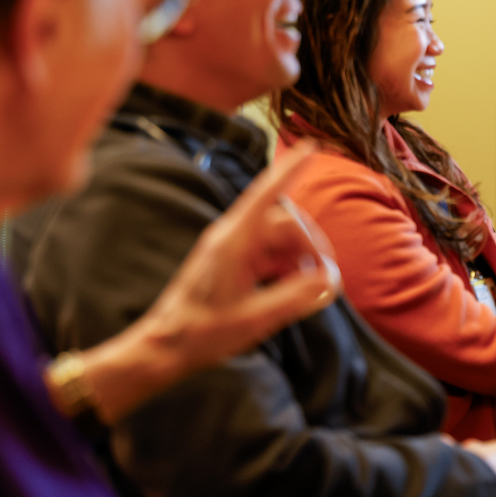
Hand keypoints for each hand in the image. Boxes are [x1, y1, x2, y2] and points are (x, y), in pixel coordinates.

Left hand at [138, 140, 339, 372]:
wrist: (166, 348)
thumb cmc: (202, 333)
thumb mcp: (255, 318)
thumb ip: (296, 297)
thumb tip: (329, 281)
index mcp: (232, 242)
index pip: (265, 194)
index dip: (289, 170)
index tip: (312, 149)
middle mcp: (232, 238)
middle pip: (283, 222)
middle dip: (310, 244)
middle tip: (327, 279)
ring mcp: (232, 251)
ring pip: (278, 239)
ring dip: (300, 258)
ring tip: (309, 291)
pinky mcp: (233, 265)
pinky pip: (269, 255)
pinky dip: (287, 267)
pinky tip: (293, 290)